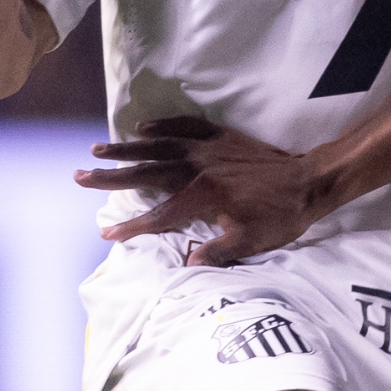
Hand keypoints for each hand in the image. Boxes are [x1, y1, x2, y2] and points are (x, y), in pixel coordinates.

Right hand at [77, 116, 325, 265]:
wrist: (310, 180)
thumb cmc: (281, 216)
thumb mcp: (250, 242)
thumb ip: (216, 253)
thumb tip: (185, 265)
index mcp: (201, 196)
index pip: (158, 215)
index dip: (132, 227)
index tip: (106, 233)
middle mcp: (198, 168)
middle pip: (146, 173)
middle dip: (110, 177)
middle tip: (79, 176)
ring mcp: (208, 149)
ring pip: (159, 145)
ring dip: (127, 148)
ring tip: (98, 149)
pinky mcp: (222, 136)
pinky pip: (186, 125)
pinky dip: (164, 124)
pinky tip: (143, 125)